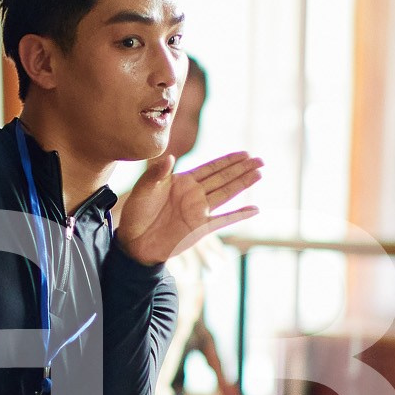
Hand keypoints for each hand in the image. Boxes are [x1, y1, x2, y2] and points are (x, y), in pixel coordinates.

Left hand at [116, 151, 264, 265]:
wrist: (134, 241)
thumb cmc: (137, 212)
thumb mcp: (144, 188)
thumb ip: (157, 173)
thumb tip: (169, 157)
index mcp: (183, 181)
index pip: (211, 168)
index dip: (228, 160)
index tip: (244, 153)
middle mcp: (195, 194)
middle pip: (223, 178)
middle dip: (242, 169)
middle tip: (260, 160)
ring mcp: (199, 211)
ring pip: (227, 194)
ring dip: (243, 184)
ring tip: (260, 174)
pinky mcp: (200, 228)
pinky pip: (224, 220)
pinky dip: (239, 215)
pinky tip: (254, 210)